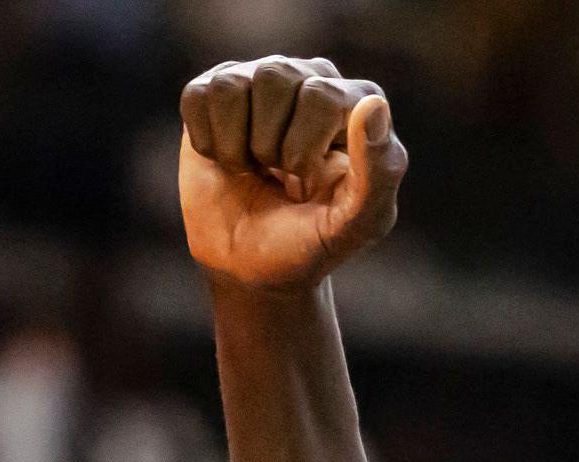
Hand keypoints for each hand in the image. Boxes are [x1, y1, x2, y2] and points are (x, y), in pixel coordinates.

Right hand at [178, 57, 405, 293]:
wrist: (252, 266)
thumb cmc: (312, 242)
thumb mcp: (358, 223)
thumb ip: (380, 170)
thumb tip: (373, 106)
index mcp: (357, 101)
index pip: (321, 96)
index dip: (303, 152)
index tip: (309, 184)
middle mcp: (311, 77)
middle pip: (275, 77)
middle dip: (269, 147)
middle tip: (280, 177)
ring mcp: (261, 80)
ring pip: (232, 85)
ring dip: (236, 146)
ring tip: (254, 169)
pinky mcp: (215, 92)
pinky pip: (198, 96)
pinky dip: (207, 143)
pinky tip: (228, 161)